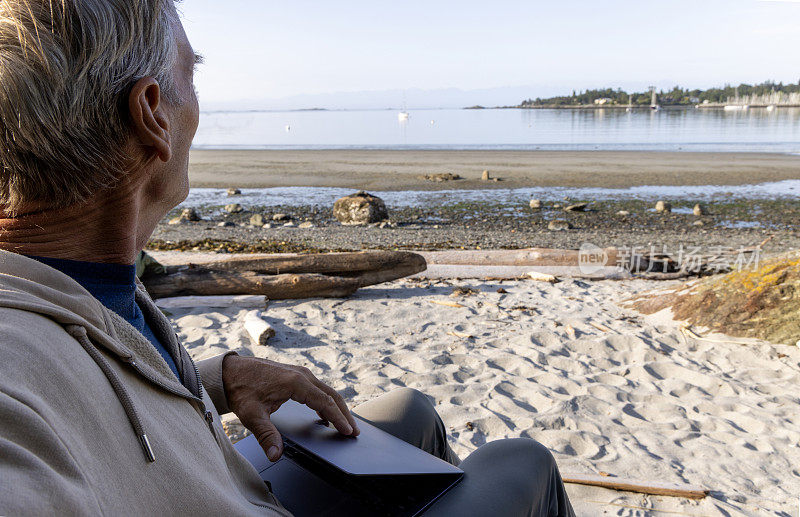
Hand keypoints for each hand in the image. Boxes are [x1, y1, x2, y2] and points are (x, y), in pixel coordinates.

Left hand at [222, 355, 359, 460]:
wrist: (230, 371)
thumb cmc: (241, 389)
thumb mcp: (252, 414)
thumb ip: (266, 436)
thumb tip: (275, 455)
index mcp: (295, 383)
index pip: (325, 402)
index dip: (338, 418)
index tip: (348, 431)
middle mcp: (302, 375)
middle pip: (332, 395)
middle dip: (345, 414)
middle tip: (354, 431)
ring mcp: (300, 373)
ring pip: (326, 391)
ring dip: (337, 407)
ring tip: (345, 425)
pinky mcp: (296, 375)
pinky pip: (318, 389)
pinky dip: (327, 401)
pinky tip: (325, 414)